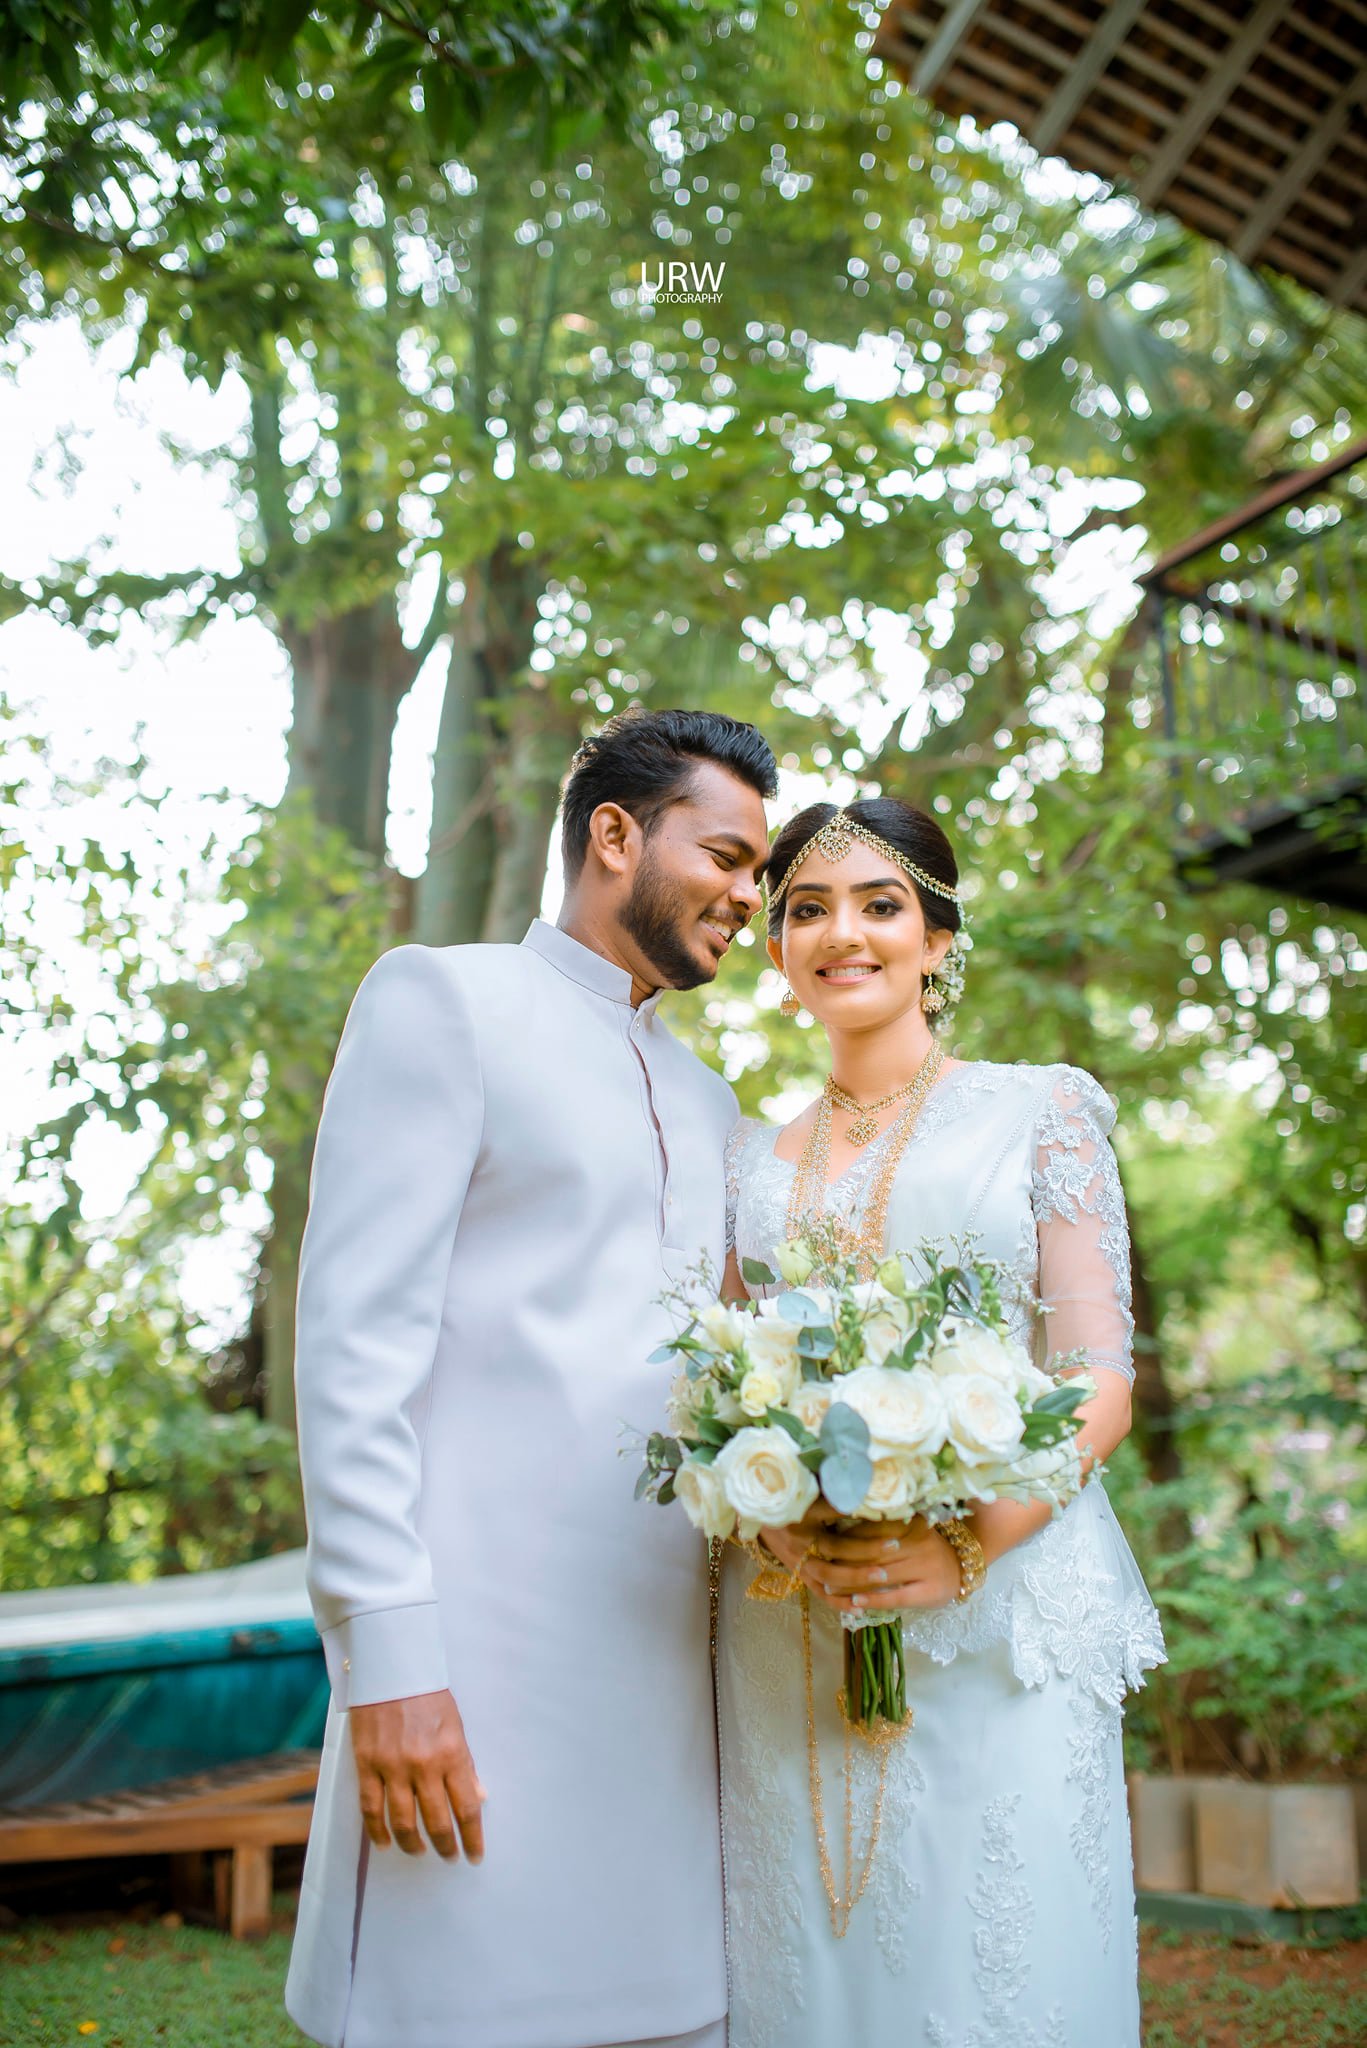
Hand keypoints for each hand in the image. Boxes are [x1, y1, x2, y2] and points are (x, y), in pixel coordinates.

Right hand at [348, 1690, 485, 1861]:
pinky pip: (371, 1808)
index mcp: (452, 1753)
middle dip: (445, 1845)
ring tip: (419, 1852)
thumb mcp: (456, 1726)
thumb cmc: (427, 1695)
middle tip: (449, 1856)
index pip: (467, 1808)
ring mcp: (393, 1766)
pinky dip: (378, 1831)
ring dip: (413, 1844)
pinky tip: (385, 1842)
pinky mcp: (367, 1764)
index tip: (475, 1854)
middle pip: (436, 1821)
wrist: (391, 1668)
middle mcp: (424, 1765)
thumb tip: (477, 1799)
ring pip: (403, 1822)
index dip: (472, 1837)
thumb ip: (465, 1765)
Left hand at [762, 1512, 963, 1614]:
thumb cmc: (925, 1546)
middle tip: (816, 1565)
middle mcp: (917, 1543)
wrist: (963, 1565)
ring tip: (827, 1585)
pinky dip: (873, 1599)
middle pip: (871, 1553)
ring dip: (851, 1582)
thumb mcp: (906, 1529)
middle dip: (842, 1560)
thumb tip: (837, 1524)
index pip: (870, 1529)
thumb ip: (881, 1526)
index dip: (843, 1536)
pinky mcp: (929, 1592)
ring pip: (880, 1575)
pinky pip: (896, 1597)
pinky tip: (854, 1602)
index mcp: (910, 1524)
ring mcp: (924, 1568)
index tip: (819, 1540)